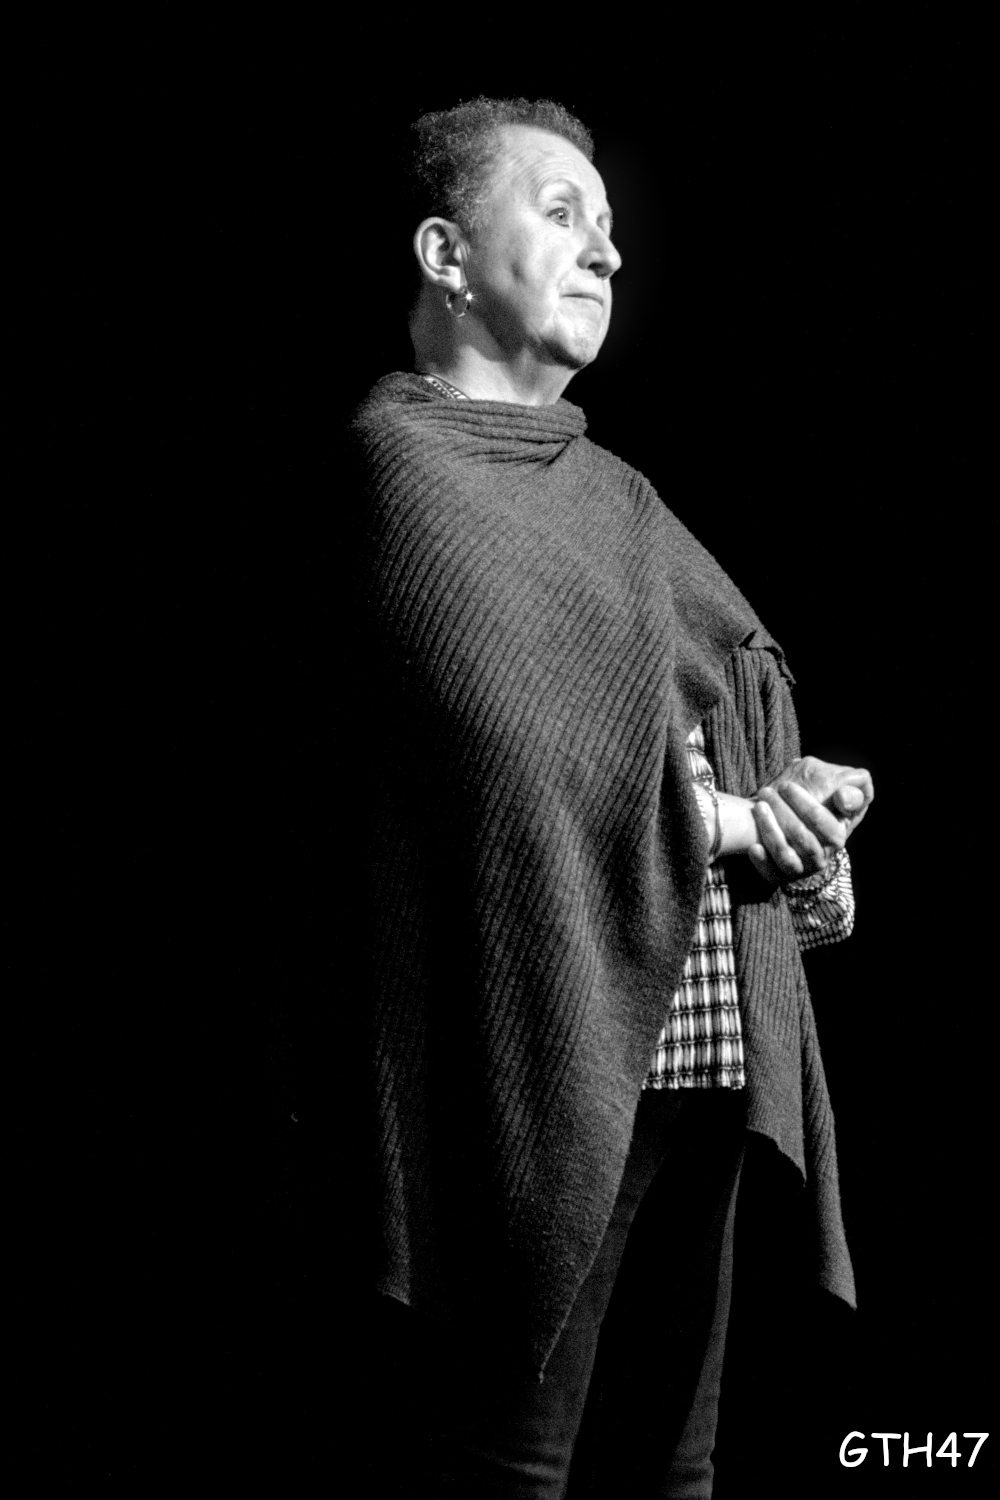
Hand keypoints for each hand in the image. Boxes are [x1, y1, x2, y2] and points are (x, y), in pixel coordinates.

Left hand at [747, 756, 873, 882]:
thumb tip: (843, 797)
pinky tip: (753, 847)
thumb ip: (851, 790)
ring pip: (787, 856)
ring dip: (770, 830)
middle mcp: (822, 856)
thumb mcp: (837, 792)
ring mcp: (802, 868)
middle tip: (766, 792)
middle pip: (803, 838)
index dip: (805, 804)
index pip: (825, 824)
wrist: (786, 819)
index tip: (786, 785)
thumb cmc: (813, 800)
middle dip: (783, 812)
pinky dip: (763, 861)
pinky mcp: (782, 876)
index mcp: (838, 835)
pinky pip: (773, 874)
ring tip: (758, 808)